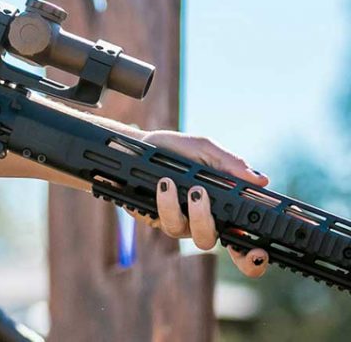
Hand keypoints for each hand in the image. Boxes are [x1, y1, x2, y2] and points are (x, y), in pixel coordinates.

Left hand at [137, 130, 269, 277]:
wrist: (142, 144)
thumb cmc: (179, 150)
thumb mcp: (205, 150)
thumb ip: (230, 164)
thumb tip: (259, 179)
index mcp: (222, 209)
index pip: (242, 243)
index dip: (252, 258)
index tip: (257, 253)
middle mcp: (200, 222)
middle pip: (208, 240)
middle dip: (204, 221)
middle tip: (200, 195)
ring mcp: (176, 222)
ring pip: (179, 230)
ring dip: (174, 206)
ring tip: (169, 181)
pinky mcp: (152, 218)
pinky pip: (158, 219)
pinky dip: (160, 201)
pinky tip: (160, 183)